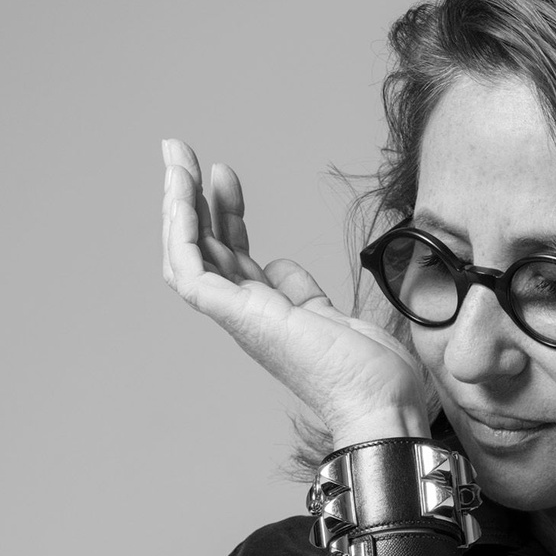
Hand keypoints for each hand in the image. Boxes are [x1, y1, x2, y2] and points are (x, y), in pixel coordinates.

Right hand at [160, 139, 429, 439]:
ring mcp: (240, 316)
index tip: (223, 173)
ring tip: (174, 160)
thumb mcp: (330, 316)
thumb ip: (300, 291)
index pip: (230, 253)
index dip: (223, 212)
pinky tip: (183, 200)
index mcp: (266, 311)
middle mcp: (246, 312)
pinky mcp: (238, 318)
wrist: (380, 404)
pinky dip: (181, 236)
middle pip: (202, 248)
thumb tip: (279, 267)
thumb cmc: (367, 374)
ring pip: (187, 255)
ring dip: (176, 205)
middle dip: (188, 197)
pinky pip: (191, 274)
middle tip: (178, 152)